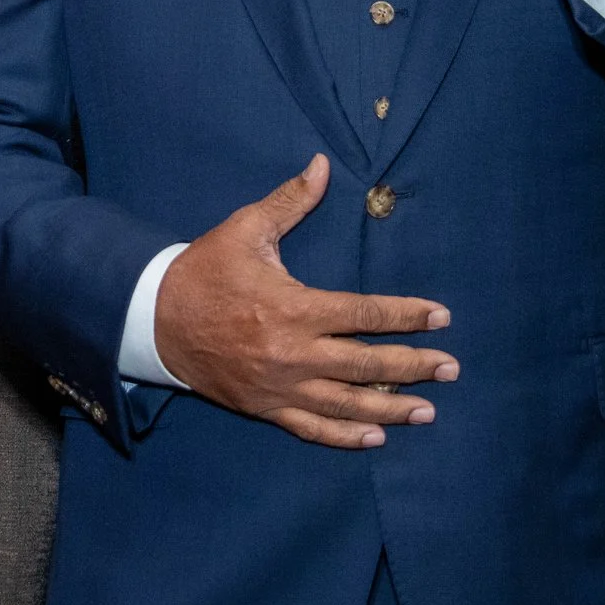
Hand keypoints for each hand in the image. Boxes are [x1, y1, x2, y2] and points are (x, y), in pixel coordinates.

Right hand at [153, 155, 458, 447]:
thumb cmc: (204, 271)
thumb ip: (290, 202)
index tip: (441, 317)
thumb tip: (322, 165)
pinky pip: (312, 428)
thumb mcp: (245, 230)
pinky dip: (345, 437)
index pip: (365, 315)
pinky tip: (375, 438)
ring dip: (392, 409)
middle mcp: (293, 353)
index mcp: (294, 307)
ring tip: (428, 411)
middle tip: (451, 369)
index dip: (408, 316)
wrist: (153, 318)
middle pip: (367, 365)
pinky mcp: (264, 406)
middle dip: (414, 366)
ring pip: (347, 403)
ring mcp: (280, 386)